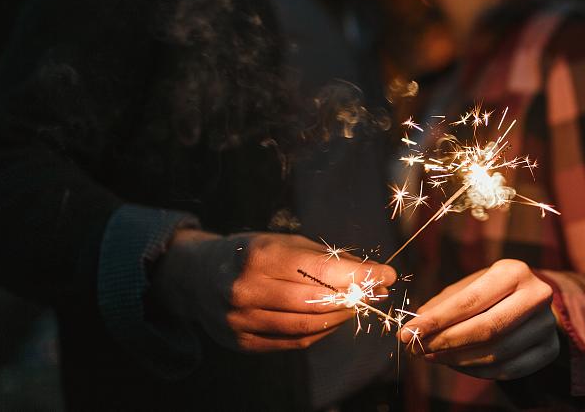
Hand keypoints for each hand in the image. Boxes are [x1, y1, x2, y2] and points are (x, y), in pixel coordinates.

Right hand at [151, 230, 395, 351]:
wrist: (198, 276)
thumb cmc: (252, 253)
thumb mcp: (284, 241)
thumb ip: (325, 258)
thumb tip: (372, 274)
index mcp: (259, 256)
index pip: (319, 269)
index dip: (358, 274)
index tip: (387, 275)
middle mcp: (247, 289)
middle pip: (316, 302)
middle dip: (354, 298)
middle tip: (376, 292)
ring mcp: (241, 320)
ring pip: (307, 326)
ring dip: (341, 317)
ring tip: (357, 305)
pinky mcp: (242, 342)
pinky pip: (293, 341)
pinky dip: (320, 331)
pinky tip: (332, 319)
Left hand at [399, 259, 558, 379]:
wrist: (535, 300)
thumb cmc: (493, 291)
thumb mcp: (470, 285)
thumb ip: (443, 304)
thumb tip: (414, 326)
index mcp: (514, 271)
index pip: (470, 301)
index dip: (437, 320)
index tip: (408, 332)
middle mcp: (536, 295)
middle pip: (485, 329)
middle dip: (445, 342)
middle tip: (417, 348)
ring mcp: (547, 325)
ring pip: (496, 352)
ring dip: (457, 359)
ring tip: (432, 356)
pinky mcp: (549, 350)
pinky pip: (508, 369)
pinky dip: (477, 371)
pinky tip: (458, 363)